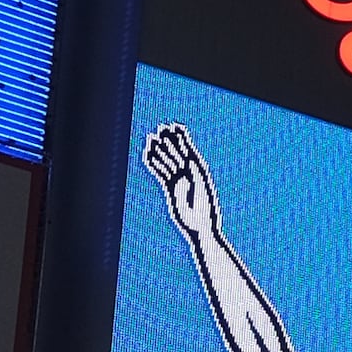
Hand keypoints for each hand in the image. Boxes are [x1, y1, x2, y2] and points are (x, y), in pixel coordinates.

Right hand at [144, 123, 217, 239]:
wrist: (199, 225)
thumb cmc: (204, 207)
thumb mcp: (201, 186)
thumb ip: (195, 172)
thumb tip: (189, 158)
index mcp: (199, 169)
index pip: (188, 149)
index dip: (182, 137)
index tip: (175, 126)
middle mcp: (189, 173)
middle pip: (177, 153)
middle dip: (169, 141)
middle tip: (160, 129)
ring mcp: (179, 180)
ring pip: (167, 162)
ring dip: (159, 150)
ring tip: (150, 139)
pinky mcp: (170, 188)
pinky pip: (161, 173)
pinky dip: (154, 164)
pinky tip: (147, 156)